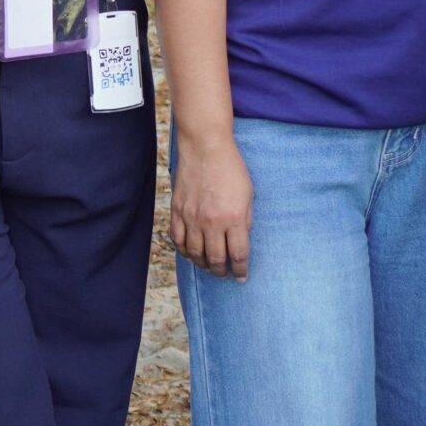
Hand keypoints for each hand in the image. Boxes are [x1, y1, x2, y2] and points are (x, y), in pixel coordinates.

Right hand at [169, 130, 252, 278]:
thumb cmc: (231, 169)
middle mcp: (212, 222)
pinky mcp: (178, 211)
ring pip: (195, 254)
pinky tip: (191, 253)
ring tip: (209, 266)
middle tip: (225, 274)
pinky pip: (178, 240)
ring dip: (203, 265)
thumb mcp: (248, 195)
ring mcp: (192, 217)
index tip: (241, 277)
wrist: (205, 147)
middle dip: (222, 271)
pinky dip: (184, 251)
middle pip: (216, 259)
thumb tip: (240, 241)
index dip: (241, 270)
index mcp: (234, 218)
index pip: (238, 254)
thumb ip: (245, 220)